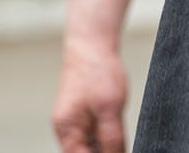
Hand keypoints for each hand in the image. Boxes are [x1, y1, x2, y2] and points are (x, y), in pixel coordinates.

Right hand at [52, 38, 127, 152]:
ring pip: (92, 145)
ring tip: (120, 135)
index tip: (119, 152)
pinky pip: (95, 134)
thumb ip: (112, 138)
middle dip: (105, 151)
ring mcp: (75, 122)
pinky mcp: (84, 114)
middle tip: (121, 143)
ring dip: (107, 145)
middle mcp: (68, 130)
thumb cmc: (98, 73)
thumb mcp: (111, 108)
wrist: (93, 46)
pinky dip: (106, 135)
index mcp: (67, 131)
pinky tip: (119, 129)